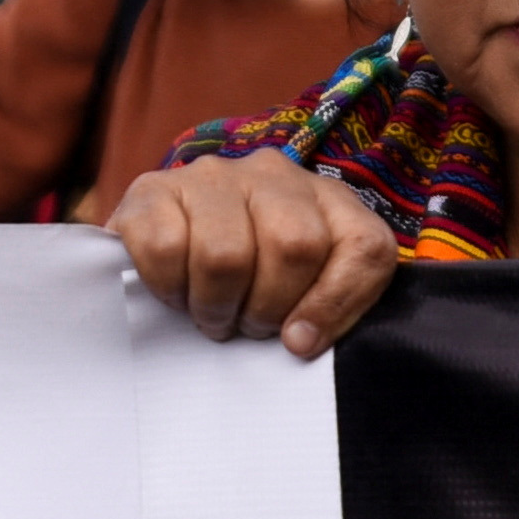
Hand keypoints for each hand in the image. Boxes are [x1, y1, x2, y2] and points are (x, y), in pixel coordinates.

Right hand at [110, 150, 398, 357]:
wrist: (164, 249)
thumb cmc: (249, 285)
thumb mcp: (304, 297)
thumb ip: (327, 310)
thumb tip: (298, 342)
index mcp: (330, 201)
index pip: (365, 248)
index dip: (335, 306)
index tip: (299, 343)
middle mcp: (274, 175)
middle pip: (295, 246)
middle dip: (268, 308)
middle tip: (246, 325)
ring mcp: (213, 176)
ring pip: (226, 254)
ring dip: (216, 306)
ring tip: (212, 312)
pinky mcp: (152, 189)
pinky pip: (165, 249)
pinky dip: (169, 288)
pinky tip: (176, 290)